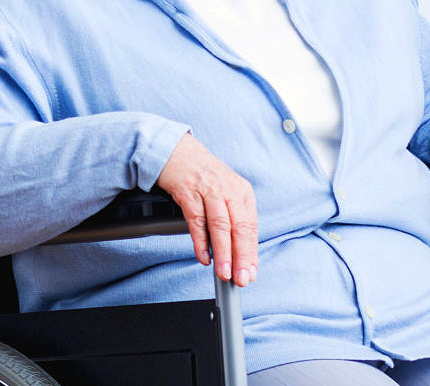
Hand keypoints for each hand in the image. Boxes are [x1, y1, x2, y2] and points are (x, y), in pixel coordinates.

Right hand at [155, 133, 257, 286]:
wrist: (177, 151)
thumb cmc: (202, 175)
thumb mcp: (225, 192)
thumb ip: (232, 218)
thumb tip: (238, 252)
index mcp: (242, 192)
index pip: (250, 228)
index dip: (251, 253)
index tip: (251, 273)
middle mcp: (229, 190)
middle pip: (239, 228)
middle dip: (241, 256)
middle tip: (241, 278)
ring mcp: (209, 190)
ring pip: (220, 225)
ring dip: (223, 252)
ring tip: (224, 272)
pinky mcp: (189, 191)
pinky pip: (197, 220)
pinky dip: (200, 241)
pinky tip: (203, 256)